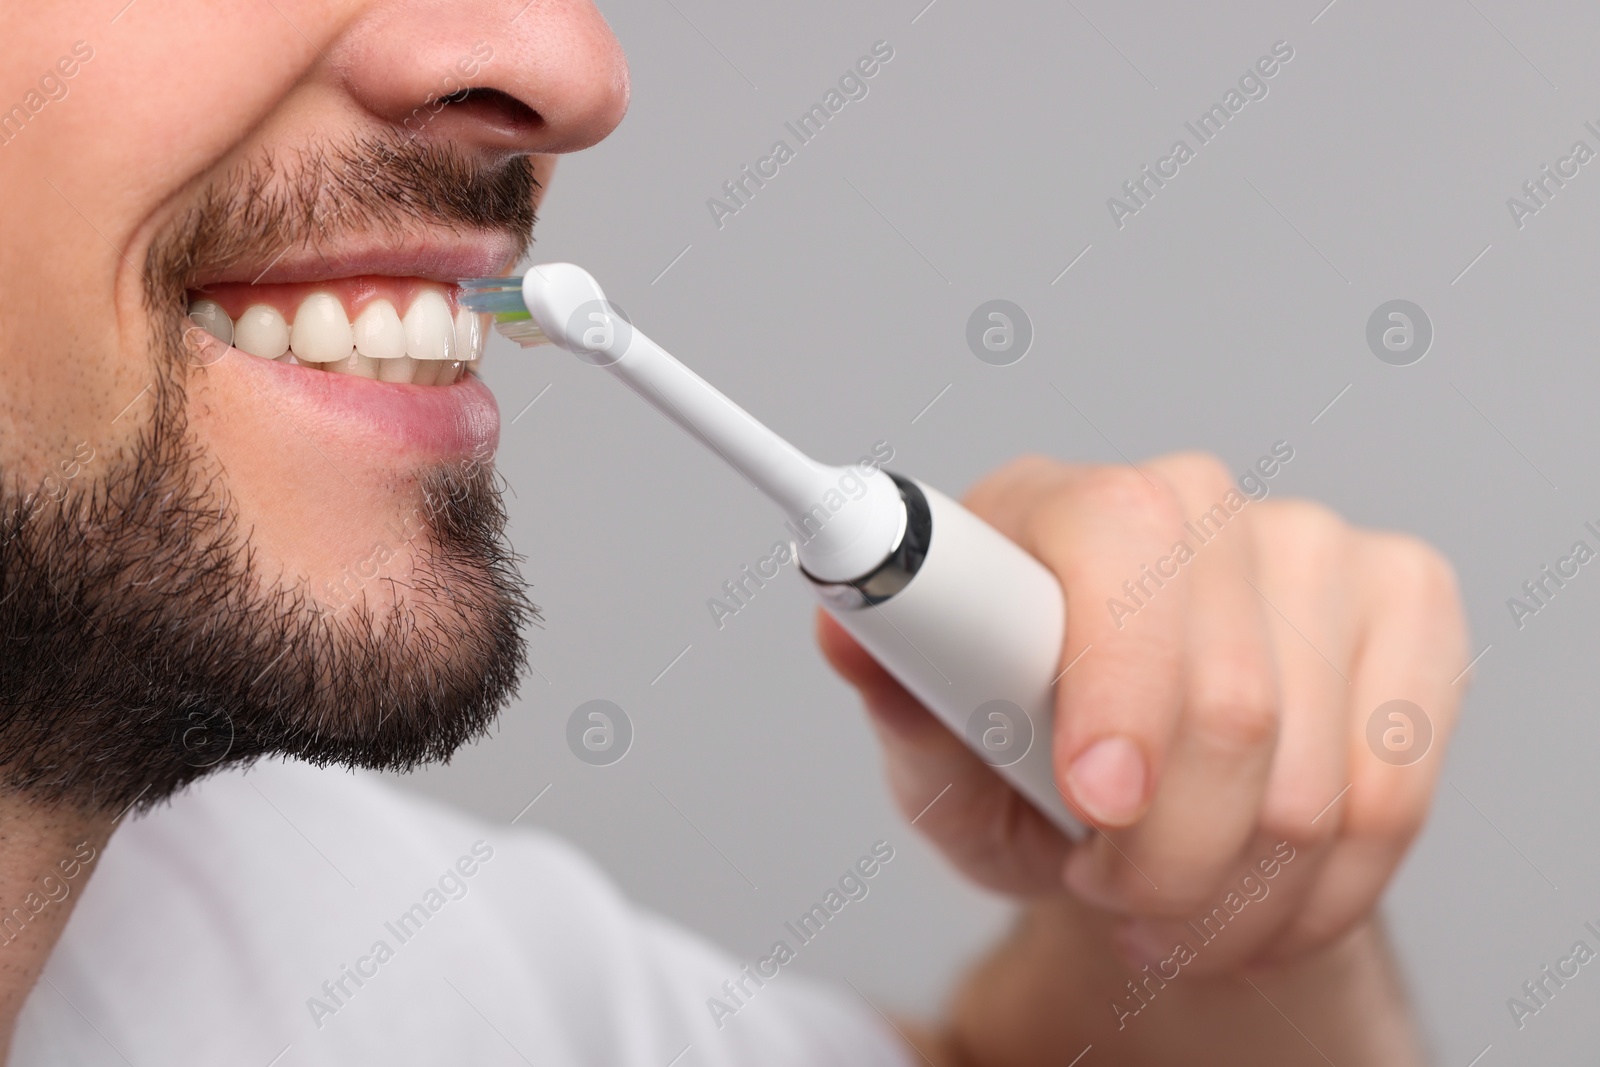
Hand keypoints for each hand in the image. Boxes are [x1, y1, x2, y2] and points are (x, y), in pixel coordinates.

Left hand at [818, 453, 1468, 971]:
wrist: (1141, 797)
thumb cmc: (1018, 761)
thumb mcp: (938, 760)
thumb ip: (904, 705)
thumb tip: (844, 628)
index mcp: (1054, 506)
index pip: (1116, 541)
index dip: (1116, 682)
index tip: (1097, 803)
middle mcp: (1190, 497)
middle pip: (1228, 697)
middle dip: (1165, 855)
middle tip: (1109, 893)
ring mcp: (1310, 540)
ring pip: (1312, 778)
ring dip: (1230, 896)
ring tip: (1161, 903)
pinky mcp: (1405, 599)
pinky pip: (1393, 794)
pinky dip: (1316, 896)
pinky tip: (1252, 903)